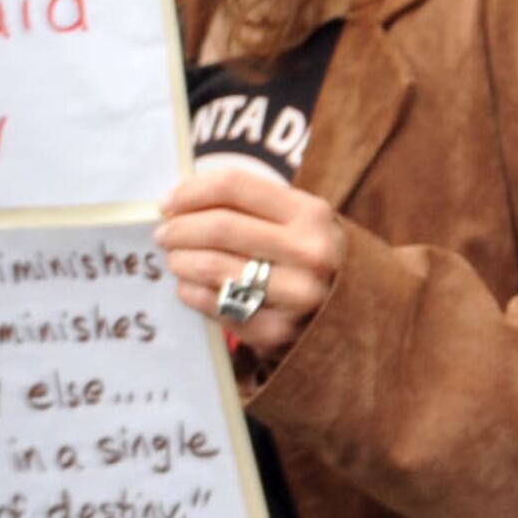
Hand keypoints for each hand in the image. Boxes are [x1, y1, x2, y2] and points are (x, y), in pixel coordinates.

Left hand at [158, 163, 350, 361]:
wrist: (354, 315)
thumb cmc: (311, 257)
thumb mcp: (301, 221)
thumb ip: (253, 206)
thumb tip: (178, 200)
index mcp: (313, 214)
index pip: (236, 186)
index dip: (192, 191)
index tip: (169, 201)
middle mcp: (310, 252)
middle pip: (220, 227)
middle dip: (179, 228)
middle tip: (163, 233)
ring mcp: (296, 295)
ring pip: (212, 266)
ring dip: (181, 260)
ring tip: (176, 259)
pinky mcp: (276, 332)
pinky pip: (214, 304)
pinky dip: (191, 292)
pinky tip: (192, 286)